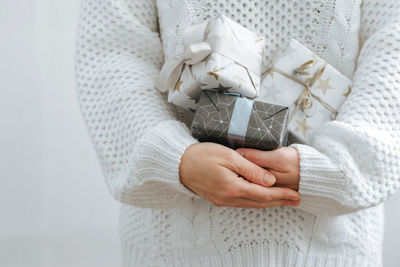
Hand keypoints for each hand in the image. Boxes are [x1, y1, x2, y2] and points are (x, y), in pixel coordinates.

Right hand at [179, 143, 299, 207]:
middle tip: (296, 200)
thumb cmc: (202, 156)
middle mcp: (228, 198)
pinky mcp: (218, 199)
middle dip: (279, 201)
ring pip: (251, 204)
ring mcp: (222, 200)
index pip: (263, 194)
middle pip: (259, 203)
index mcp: (232, 187)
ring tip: (284, 200)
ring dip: (269, 203)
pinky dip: (255, 201)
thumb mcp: (229, 157)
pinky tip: (262, 199)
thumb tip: (270, 181)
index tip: (296, 195)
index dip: (281, 195)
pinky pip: (242, 203)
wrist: (180, 164)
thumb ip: (251, 169)